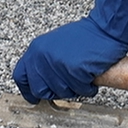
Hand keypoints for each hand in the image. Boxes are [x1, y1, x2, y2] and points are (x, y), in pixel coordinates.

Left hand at [13, 0, 127, 101]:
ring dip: (74, 89)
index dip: (27, 90)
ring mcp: (58, 65)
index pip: (21, 76)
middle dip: (54, 92)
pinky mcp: (74, 72)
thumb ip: (44, 60)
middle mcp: (43, 58)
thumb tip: (42, 80)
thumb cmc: (86, 36)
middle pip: (40, 90)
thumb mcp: (55, 44)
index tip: (33, 98)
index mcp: (37, 49)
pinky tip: (91, 78)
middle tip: (67, 86)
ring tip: (82, 77)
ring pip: (61, 92)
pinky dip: (87, 88)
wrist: (105, 29)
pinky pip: (79, 90)